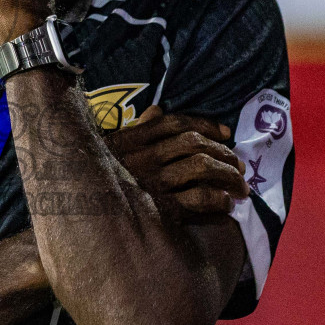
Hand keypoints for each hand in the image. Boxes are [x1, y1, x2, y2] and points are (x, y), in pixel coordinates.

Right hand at [106, 107, 249, 225]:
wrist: (83, 213)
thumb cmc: (100, 181)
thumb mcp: (112, 150)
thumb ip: (136, 129)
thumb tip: (156, 111)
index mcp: (133, 140)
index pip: (176, 123)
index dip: (206, 124)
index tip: (227, 133)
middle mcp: (145, 157)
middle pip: (195, 144)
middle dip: (224, 153)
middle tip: (241, 166)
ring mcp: (153, 182)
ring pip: (202, 167)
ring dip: (228, 176)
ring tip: (241, 187)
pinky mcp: (161, 208)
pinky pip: (198, 199)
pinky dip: (218, 200)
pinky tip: (226, 205)